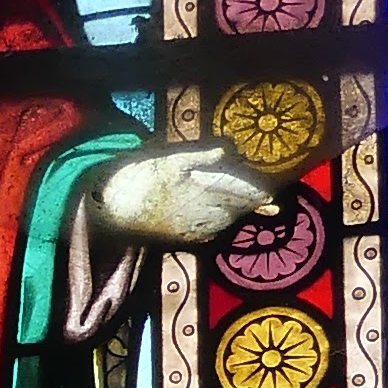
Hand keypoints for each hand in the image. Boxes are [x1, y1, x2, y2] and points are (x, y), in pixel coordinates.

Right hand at [95, 144, 271, 243]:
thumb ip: (201, 156)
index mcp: (206, 192)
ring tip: (250, 208)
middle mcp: (207, 214)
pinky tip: (220, 218)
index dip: (258, 194)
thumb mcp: (171, 160)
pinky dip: (222, 223)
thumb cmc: (141, 181)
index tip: (272, 194)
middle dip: (252, 204)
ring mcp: (197, 229)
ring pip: (228, 222)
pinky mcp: (187, 239)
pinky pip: (213, 231)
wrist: (115, 212)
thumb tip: (227, 148)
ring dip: (238, 214)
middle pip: (238, 210)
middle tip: (268, 201)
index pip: (243, 194)